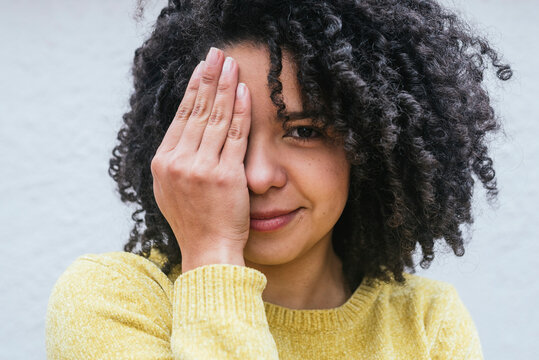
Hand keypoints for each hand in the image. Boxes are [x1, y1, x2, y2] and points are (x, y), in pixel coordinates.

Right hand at [151, 47, 250, 271]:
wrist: (209, 251)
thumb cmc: (195, 222)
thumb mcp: (172, 190)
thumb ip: (176, 161)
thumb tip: (185, 132)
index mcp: (163, 164)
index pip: (181, 117)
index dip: (192, 90)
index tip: (201, 69)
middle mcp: (178, 163)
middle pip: (196, 111)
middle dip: (208, 78)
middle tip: (216, 55)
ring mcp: (200, 168)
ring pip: (215, 119)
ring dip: (224, 87)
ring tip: (230, 65)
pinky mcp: (225, 175)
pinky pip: (234, 136)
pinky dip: (239, 112)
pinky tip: (243, 92)